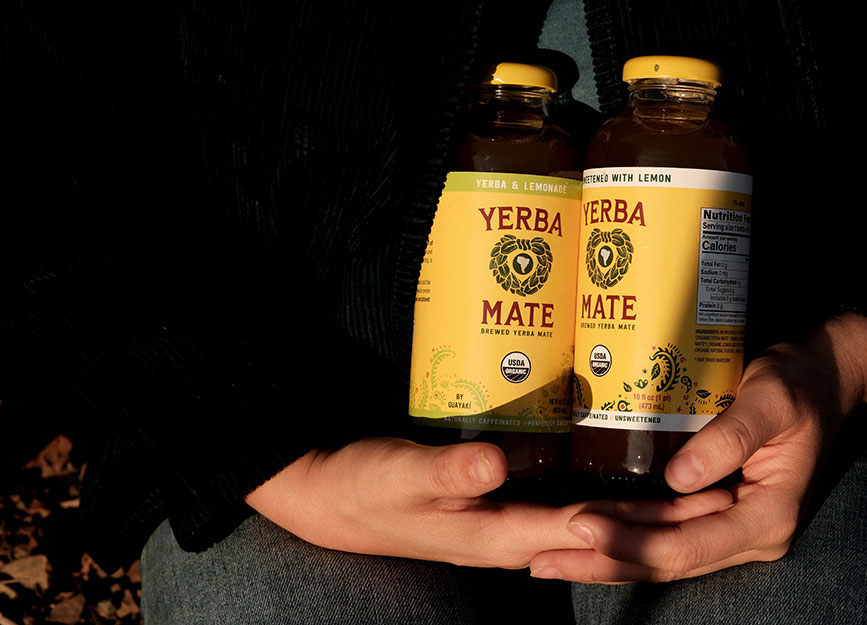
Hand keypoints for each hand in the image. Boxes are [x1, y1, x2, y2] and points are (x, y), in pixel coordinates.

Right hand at [246, 437, 732, 569]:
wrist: (338, 498)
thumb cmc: (368, 487)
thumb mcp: (404, 475)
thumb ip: (450, 470)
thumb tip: (497, 463)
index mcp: (497, 534)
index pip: (581, 531)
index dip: (638, 521)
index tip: (692, 505)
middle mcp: (511, 535)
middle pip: (598, 532)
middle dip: (658, 521)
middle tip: (718, 496)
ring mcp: (506, 522)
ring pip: (587, 519)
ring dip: (637, 508)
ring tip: (687, 486)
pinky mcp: (498, 503)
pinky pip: (561, 501)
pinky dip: (598, 491)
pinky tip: (615, 471)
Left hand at [529, 312, 866, 582]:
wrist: (817, 379)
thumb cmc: (797, 385)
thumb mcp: (770, 402)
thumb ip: (730, 438)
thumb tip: (679, 478)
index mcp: (765, 515)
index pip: (687, 544)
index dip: (631, 542)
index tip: (580, 529)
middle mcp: (745, 532)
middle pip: (665, 560)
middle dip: (602, 563)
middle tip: (542, 562)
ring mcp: (726, 525)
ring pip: (658, 553)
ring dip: (603, 559)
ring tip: (547, 560)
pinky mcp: (709, 510)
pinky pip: (661, 531)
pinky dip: (621, 536)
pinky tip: (583, 535)